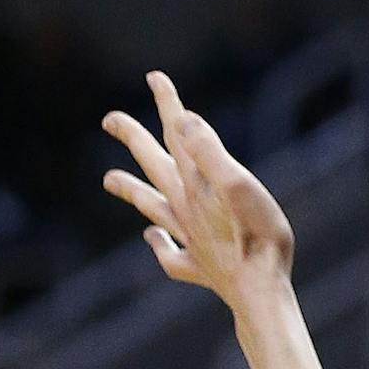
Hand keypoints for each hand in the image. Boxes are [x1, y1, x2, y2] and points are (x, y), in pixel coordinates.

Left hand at [102, 72, 293, 308]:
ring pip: (151, 208)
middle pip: (153, 166)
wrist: (259, 292)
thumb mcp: (239, 185)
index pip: (178, 134)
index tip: (153, 77)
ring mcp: (189, 239)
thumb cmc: (257, 238)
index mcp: (195, 184)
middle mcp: (185, 208)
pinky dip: (158, 244)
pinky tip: (152, 240)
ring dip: (130, 190)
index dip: (167, 104)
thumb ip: (211, 152)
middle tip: (110, 119)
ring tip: (109, 179)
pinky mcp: (199, 267)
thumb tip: (184, 121)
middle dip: (133, 138)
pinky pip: (170, 254)